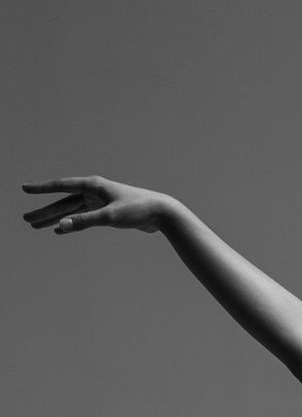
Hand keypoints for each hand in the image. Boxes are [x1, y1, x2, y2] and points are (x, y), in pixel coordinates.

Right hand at [24, 176, 175, 235]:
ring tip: (36, 226)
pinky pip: (82, 218)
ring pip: (71, 211)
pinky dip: (71, 224)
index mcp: (93, 186)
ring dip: (55, 219)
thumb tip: (61, 225)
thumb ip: (85, 221)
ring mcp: (100, 202)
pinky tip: (60, 230)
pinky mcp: (106, 212)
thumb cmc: (138, 210)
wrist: (161, 213)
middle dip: (44, 211)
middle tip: (26, 219)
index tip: (24, 189)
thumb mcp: (110, 216)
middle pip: (63, 202)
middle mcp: (94, 191)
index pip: (61, 186)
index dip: (42, 188)